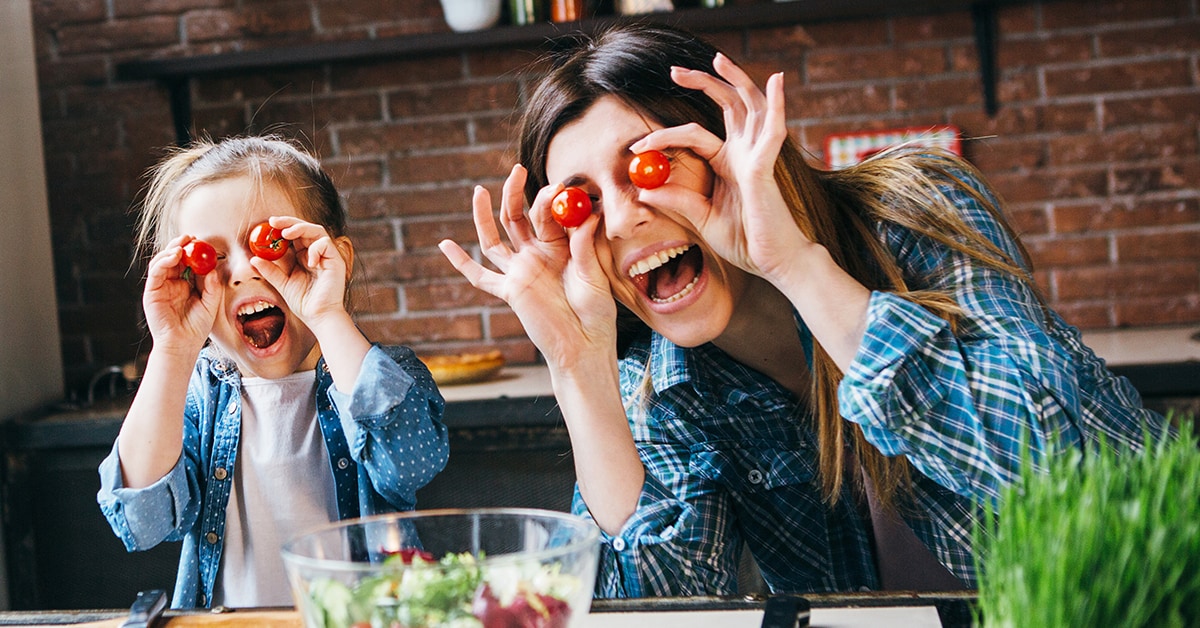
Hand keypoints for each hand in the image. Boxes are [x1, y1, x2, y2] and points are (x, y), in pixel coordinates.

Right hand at [142, 235, 222, 355]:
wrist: (183, 344)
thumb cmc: (197, 327)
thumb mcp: (210, 303)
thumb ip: (212, 286)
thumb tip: (212, 269)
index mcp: (186, 284)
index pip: (188, 262)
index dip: (193, 251)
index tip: (202, 242)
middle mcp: (172, 283)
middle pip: (173, 258)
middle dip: (181, 245)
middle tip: (190, 238)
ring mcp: (161, 286)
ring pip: (162, 261)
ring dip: (171, 250)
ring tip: (182, 245)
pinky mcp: (152, 292)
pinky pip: (156, 272)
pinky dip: (163, 261)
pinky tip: (173, 256)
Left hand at [251, 216, 349, 327]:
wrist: (318, 316)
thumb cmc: (304, 302)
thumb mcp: (282, 283)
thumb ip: (270, 271)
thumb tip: (253, 259)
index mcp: (303, 256)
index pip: (294, 235)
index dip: (281, 228)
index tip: (267, 225)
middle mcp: (316, 253)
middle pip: (305, 228)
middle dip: (289, 222)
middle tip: (273, 222)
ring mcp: (326, 256)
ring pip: (317, 231)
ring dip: (300, 228)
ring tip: (286, 233)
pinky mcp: (336, 261)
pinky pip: (326, 244)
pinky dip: (315, 248)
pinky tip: (308, 261)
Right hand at [439, 165, 617, 369]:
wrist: (584, 345)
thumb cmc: (596, 312)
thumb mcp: (594, 275)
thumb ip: (585, 246)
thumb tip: (586, 213)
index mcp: (560, 247)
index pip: (547, 215)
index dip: (549, 199)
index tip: (559, 187)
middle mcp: (536, 256)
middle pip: (517, 218)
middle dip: (514, 194)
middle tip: (516, 170)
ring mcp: (520, 272)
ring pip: (495, 239)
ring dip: (484, 215)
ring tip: (478, 190)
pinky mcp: (509, 291)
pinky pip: (481, 276)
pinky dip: (461, 263)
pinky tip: (444, 245)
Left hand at [631, 53, 813, 284]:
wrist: (774, 262)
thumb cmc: (745, 241)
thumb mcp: (701, 218)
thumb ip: (676, 201)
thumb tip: (643, 188)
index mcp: (728, 164)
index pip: (694, 136)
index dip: (664, 136)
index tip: (636, 146)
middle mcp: (743, 153)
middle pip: (726, 105)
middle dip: (702, 83)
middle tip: (675, 71)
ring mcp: (757, 156)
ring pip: (749, 106)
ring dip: (735, 79)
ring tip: (719, 58)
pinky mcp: (765, 167)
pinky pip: (773, 130)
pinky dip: (776, 104)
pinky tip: (776, 81)